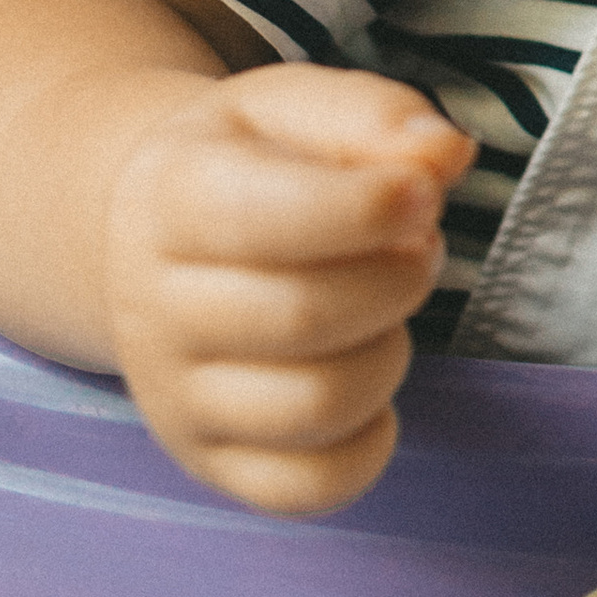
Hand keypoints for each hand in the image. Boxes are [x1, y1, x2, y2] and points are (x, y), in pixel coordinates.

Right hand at [102, 66, 475, 516]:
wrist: (152, 238)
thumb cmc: (246, 163)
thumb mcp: (292, 107)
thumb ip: (374, 117)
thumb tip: (444, 155)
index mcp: (172, 197)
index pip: (269, 219)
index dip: (368, 208)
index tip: (423, 193)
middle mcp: (156, 308)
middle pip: (304, 317)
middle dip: (398, 277)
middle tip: (417, 245)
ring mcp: (175, 399)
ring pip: (316, 406)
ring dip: (390, 352)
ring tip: (388, 308)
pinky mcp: (209, 462)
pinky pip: (310, 489)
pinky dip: (369, 443)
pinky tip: (366, 372)